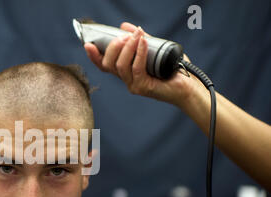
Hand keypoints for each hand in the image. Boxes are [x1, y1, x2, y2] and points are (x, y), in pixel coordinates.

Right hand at [84, 22, 202, 107]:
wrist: (189, 86)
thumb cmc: (172, 69)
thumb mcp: (155, 48)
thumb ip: (140, 39)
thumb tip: (125, 27)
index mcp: (126, 72)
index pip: (104, 65)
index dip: (94, 56)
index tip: (88, 44)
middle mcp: (127, 80)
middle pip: (108, 65)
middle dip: (113, 47)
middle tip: (124, 35)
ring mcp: (133, 85)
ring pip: (120, 66)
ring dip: (126, 48)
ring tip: (135, 35)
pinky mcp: (143, 87)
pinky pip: (136, 68)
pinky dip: (138, 53)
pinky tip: (142, 41)